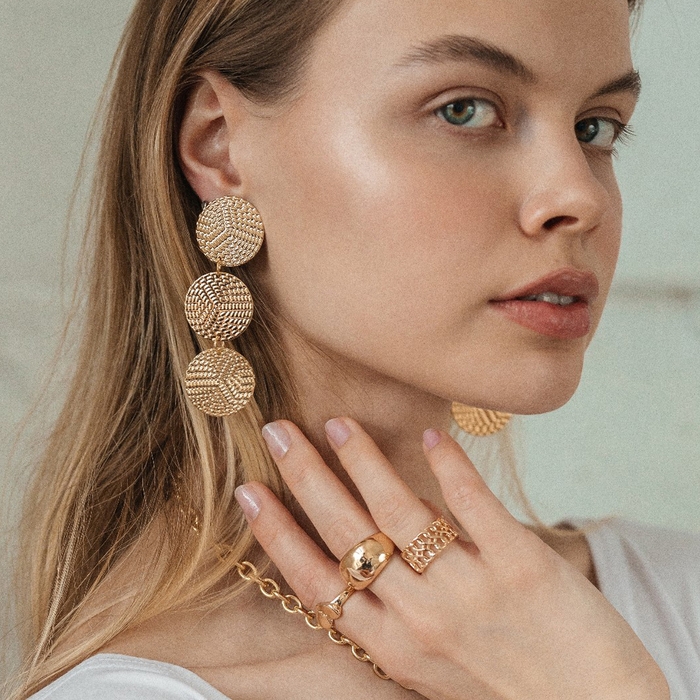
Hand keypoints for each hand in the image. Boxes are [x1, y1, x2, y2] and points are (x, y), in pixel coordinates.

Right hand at [235, 417, 669, 699]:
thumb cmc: (504, 685)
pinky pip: (474, 506)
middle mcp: (420, 618)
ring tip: (338, 424)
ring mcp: (470, 590)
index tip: (249, 490)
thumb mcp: (429, 665)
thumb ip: (393, 613)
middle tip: (280, 432)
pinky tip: (431, 437)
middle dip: (305, 478)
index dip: (276, 531)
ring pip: (399, 512)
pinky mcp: (521, 565)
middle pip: (345, 535)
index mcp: (391, 644)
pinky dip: (449, 468)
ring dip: (364, 461)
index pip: (315, 579)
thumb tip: (363, 545)